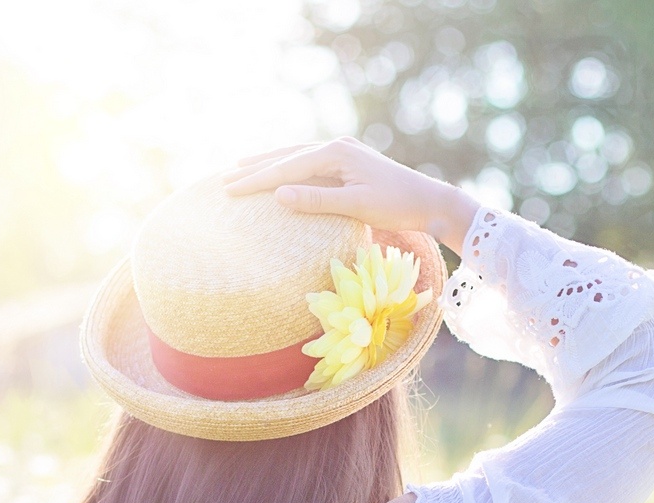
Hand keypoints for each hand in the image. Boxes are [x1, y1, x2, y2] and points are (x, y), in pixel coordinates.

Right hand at [221, 138, 479, 252]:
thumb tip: (278, 193)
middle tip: (223, 180)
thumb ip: (317, 200)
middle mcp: (336, 146)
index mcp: (335, 153)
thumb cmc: (397, 206)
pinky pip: (309, 162)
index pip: (287, 167)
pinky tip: (279, 171)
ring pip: (296, 155)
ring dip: (269, 163)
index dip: (257, 180)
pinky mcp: (348, 162)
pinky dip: (288, 166)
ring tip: (242, 169)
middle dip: (255, 168)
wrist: (430, 201)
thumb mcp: (356, 206)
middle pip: (287, 156)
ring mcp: (343, 152)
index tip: (230, 190)